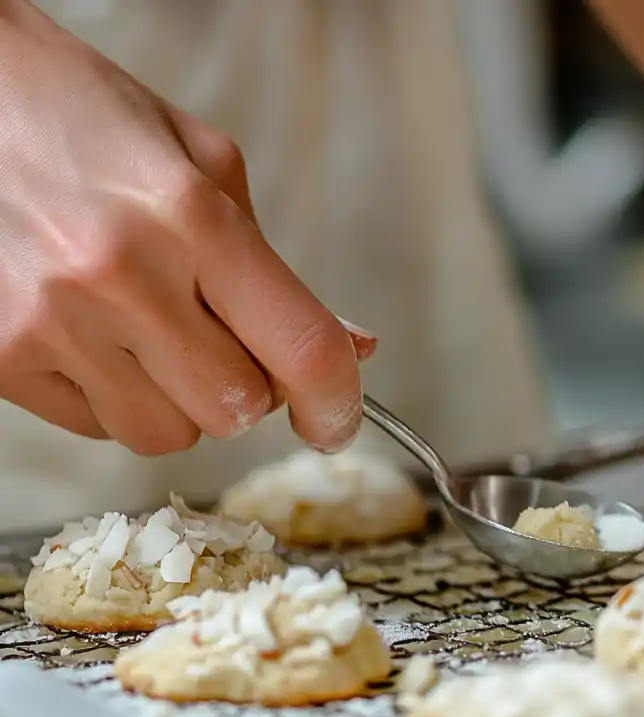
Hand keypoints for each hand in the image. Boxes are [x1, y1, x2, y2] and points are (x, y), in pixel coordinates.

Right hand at [0, 3, 373, 454]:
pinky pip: (95, 426)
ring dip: (177, 400)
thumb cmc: (81, 116)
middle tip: (218, 336)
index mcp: (191, 217)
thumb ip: (274, 267)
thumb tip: (351, 351)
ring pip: (166, 433)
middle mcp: (121, 277)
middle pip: (236, 410)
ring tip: (146, 329)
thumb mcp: (202, 164)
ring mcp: (52, 322)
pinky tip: (93, 331)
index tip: (336, 420)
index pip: (301, 350)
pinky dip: (111, 395)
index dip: (336, 403)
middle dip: (244, 385)